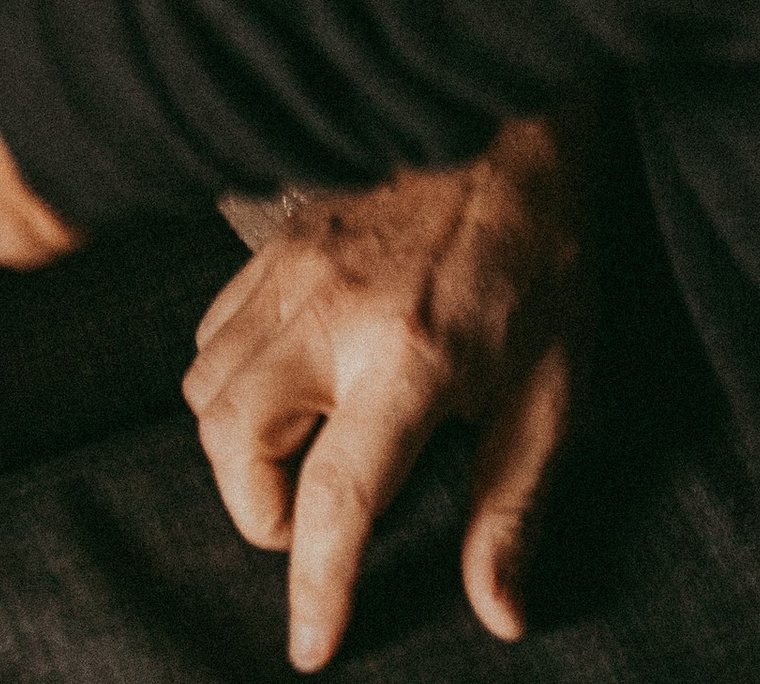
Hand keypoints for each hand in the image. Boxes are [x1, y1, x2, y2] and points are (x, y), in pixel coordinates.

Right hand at [183, 115, 586, 668]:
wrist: (512, 128)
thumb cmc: (544, 262)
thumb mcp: (553, 395)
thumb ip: (512, 508)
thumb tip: (497, 611)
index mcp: (411, 358)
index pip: (336, 498)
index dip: (315, 585)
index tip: (311, 646)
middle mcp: (332, 311)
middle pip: (233, 441)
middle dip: (259, 511)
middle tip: (313, 521)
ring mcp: (292, 268)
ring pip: (206, 386)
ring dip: (238, 447)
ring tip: (301, 456)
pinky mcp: (274, 240)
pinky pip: (211, 330)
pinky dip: (229, 380)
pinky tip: (287, 388)